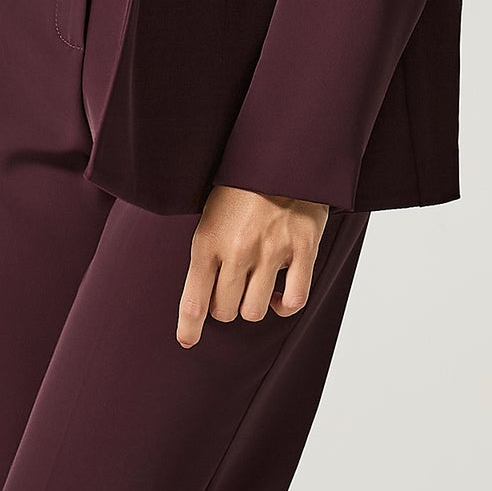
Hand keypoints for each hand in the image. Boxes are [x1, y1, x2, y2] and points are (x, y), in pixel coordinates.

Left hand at [176, 185, 328, 348]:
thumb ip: (208, 250)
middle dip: (225, 306)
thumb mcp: (210, 211)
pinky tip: (278, 293)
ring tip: (255, 287)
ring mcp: (272, 251)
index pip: (194, 298)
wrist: (283, 150)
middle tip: (231, 289)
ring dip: (253, 305)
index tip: (188, 339)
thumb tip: (203, 294)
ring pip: (255, 310)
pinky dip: (283, 305)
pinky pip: (293, 300)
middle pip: (225, 310)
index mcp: (208, 239)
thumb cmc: (242, 182)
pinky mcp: (303, 249)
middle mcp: (238, 250)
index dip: (189, 326)